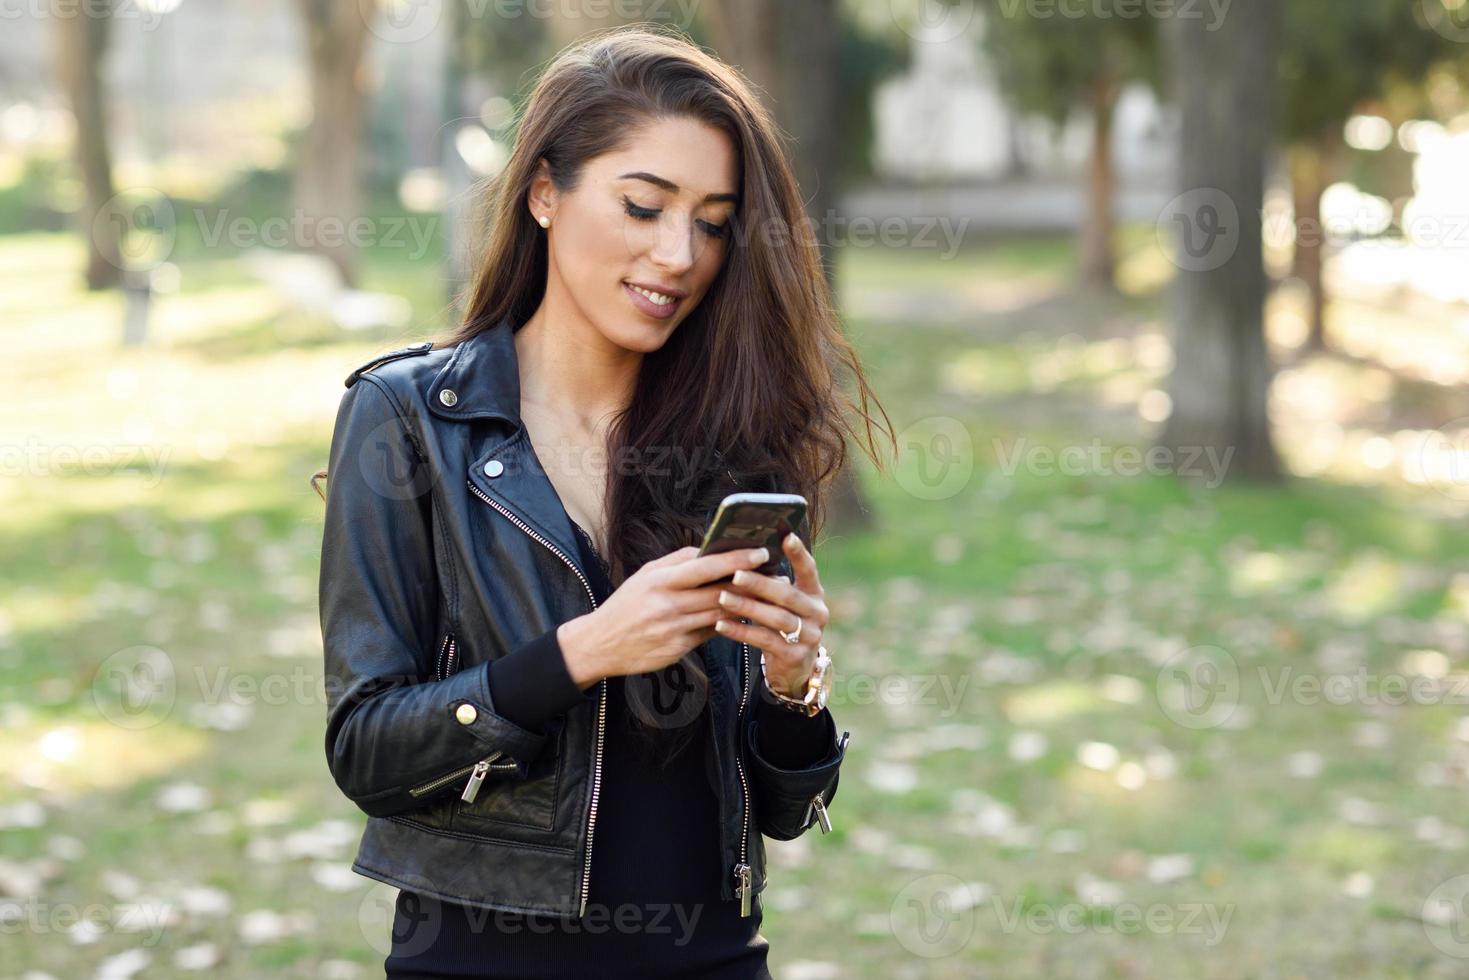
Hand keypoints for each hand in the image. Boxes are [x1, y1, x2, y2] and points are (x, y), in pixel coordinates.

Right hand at [558, 544, 775, 688]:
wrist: (600, 644)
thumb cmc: (626, 604)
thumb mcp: (644, 575)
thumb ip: (677, 561)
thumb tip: (710, 547)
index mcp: (659, 581)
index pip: (705, 566)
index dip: (736, 559)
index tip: (761, 552)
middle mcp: (667, 605)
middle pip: (719, 592)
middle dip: (751, 583)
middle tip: (777, 576)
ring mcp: (673, 630)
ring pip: (720, 615)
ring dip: (746, 605)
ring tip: (768, 596)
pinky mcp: (678, 650)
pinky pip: (710, 634)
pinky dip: (727, 624)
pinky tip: (743, 617)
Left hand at [713, 532, 829, 698]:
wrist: (794, 670)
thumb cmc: (782, 627)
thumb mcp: (783, 605)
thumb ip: (773, 585)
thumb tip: (743, 557)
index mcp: (814, 594)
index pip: (809, 569)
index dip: (798, 552)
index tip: (786, 535)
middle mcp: (817, 613)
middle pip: (787, 595)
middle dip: (760, 583)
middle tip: (735, 574)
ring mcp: (809, 636)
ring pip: (776, 618)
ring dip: (747, 607)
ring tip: (722, 597)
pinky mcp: (795, 656)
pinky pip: (764, 640)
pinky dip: (741, 631)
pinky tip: (721, 625)